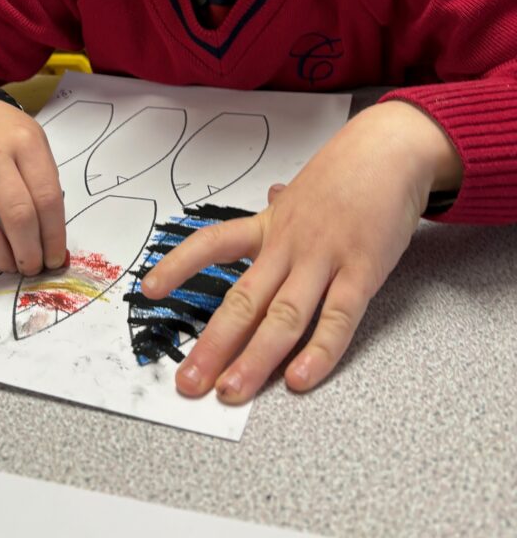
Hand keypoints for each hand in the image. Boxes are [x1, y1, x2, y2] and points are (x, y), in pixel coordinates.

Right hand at [0, 98, 65, 274]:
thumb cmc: (7, 134)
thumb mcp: (35, 144)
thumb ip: (43, 185)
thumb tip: (51, 240)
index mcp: (25, 143)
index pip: (46, 198)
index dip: (53, 236)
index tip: (55, 257)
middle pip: (15, 214)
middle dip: (28, 251)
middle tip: (34, 267)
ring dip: (0, 256)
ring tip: (12, 266)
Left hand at [142, 101, 461, 402]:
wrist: (391, 149)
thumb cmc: (347, 172)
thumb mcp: (304, 187)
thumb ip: (284, 205)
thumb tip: (270, 195)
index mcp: (269, 224)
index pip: (212, 244)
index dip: (178, 266)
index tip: (149, 291)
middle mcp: (288, 244)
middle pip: (243, 299)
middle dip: (213, 345)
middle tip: (189, 382)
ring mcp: (324, 258)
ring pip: (283, 317)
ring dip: (255, 359)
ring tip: (231, 392)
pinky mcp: (362, 271)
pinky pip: (337, 318)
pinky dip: (319, 352)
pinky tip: (299, 379)